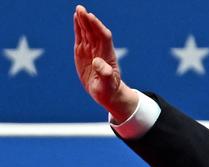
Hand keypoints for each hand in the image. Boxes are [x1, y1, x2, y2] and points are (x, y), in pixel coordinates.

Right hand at [74, 5, 136, 121]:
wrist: (106, 92)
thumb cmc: (108, 90)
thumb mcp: (107, 85)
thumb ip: (104, 73)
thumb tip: (98, 61)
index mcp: (107, 56)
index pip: (104, 38)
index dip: (98, 27)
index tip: (91, 18)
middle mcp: (100, 50)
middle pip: (94, 32)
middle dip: (88, 21)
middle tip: (81, 9)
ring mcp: (91, 50)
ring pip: (87, 32)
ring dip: (83, 21)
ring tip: (79, 9)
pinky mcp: (83, 52)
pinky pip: (81, 37)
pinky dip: (78, 27)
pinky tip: (76, 18)